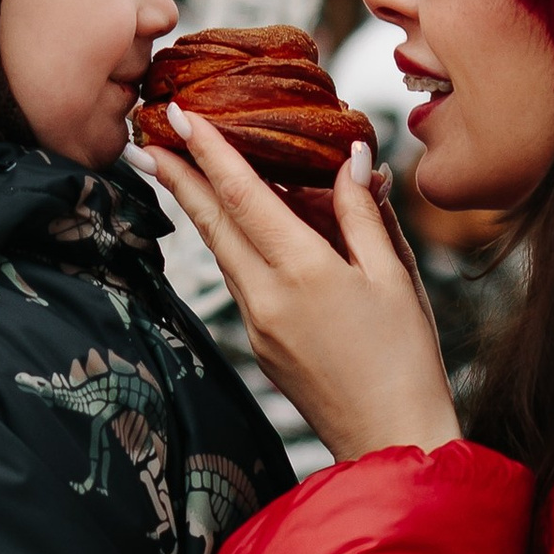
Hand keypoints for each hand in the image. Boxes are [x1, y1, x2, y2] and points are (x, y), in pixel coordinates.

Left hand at [144, 110, 463, 461]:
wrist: (389, 439)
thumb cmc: (406, 358)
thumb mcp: (396, 277)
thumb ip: (364, 215)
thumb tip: (350, 159)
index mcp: (305, 273)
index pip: (242, 196)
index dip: (209, 151)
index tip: (180, 114)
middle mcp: (267, 297)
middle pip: (211, 223)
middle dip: (177, 175)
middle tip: (147, 135)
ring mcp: (257, 324)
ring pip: (219, 251)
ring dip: (196, 208)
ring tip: (177, 168)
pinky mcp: (258, 343)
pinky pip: (238, 279)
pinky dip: (228, 243)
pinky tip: (230, 224)